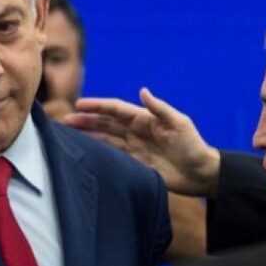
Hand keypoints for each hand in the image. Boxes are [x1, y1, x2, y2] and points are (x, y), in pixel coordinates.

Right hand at [64, 87, 221, 196]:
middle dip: (85, 120)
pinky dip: (98, 151)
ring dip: (88, 135)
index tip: (78, 105)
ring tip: (68, 134)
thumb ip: (160, 109)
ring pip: (105, 138)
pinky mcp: (135, 163)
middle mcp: (136, 131)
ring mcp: (134, 147)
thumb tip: (142, 91)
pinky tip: (85, 151)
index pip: (116, 110)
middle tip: (64, 121)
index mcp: (145, 119)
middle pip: (105, 123)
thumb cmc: (194, 146)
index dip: (97, 106)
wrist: (202, 174)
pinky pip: (112, 154)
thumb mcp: (180, 124)